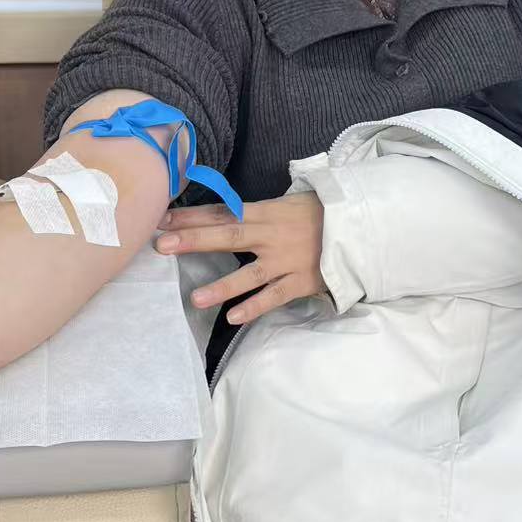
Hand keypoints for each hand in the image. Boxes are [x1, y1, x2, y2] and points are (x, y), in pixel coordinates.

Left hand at [155, 192, 326, 324]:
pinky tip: (232, 318)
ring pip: (249, 274)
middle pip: (227, 236)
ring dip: (221, 286)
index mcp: (266, 212)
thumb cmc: (318, 213)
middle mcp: (271, 235)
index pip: (223, 213)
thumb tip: (221, 215)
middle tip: (162, 246)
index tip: (162, 220)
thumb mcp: (285, 203)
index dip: (192, 216)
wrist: (359, 225)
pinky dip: (254, 307)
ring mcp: (285, 260)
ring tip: (195, 298)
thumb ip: (255, 212)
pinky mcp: (300, 281)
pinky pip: (274, 296)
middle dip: (193, 240)